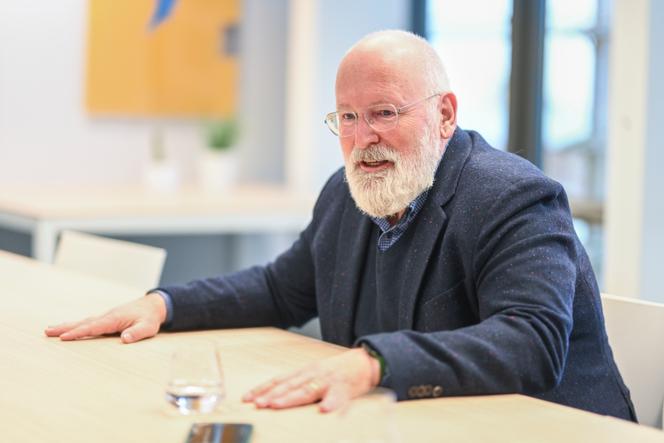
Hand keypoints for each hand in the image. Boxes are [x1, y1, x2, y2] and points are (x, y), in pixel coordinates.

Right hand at [44, 293, 166, 342]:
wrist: (153, 306)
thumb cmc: (150, 318)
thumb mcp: (148, 327)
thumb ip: (137, 333)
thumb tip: (124, 339)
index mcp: (114, 319)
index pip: (94, 327)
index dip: (79, 332)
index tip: (64, 337)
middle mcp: (107, 316)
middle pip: (83, 323)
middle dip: (65, 327)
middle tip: (47, 331)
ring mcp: (106, 317)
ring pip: (83, 322)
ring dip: (67, 326)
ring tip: (50, 330)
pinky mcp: (107, 319)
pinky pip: (88, 323)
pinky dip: (76, 325)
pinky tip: (68, 328)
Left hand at [242, 347, 380, 411]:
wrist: (363, 362)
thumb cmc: (336, 371)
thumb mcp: (313, 373)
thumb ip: (296, 383)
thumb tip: (273, 396)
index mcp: (304, 372)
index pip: (279, 380)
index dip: (262, 388)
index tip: (247, 398)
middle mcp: (313, 374)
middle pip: (289, 385)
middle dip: (272, 395)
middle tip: (258, 404)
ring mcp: (328, 381)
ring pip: (307, 390)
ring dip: (291, 398)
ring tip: (277, 405)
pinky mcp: (344, 388)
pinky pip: (338, 397)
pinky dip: (331, 403)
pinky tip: (324, 410)